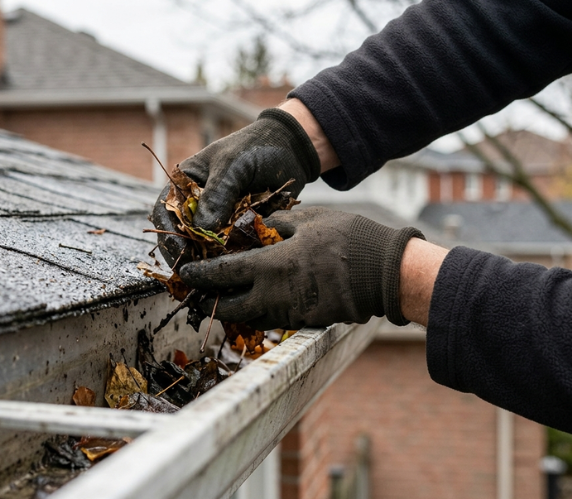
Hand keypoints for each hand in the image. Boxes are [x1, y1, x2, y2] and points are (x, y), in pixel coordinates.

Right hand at [151, 108, 320, 266]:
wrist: (291, 149)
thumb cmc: (255, 148)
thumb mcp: (232, 166)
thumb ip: (217, 195)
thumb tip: (201, 229)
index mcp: (186, 184)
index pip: (167, 213)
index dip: (169, 234)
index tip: (182, 253)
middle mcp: (199, 204)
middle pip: (184, 236)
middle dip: (190, 253)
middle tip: (200, 270)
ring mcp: (220, 218)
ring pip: (207, 246)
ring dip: (211, 259)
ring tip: (220, 270)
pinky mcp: (239, 228)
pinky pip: (231, 248)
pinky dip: (233, 257)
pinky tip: (238, 265)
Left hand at [178, 207, 424, 330]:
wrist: (385, 273)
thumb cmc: (348, 238)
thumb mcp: (309, 220)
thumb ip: (277, 225)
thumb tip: (257, 228)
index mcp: (271, 267)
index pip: (223, 274)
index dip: (201, 275)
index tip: (187, 274)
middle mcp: (275, 296)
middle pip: (230, 307)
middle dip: (211, 303)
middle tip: (200, 295)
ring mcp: (291, 313)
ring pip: (251, 317)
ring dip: (236, 309)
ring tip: (226, 299)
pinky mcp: (307, 322)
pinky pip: (275, 319)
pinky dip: (262, 312)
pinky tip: (262, 300)